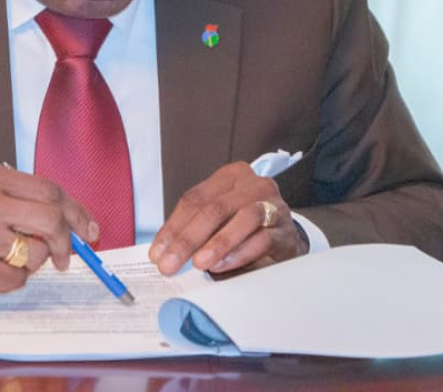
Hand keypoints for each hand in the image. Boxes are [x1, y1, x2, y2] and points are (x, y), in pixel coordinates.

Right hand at [0, 161, 98, 292]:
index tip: (87, 227)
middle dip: (67, 241)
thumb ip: (7, 191)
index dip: (76, 211)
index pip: (49, 191)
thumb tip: (56, 215)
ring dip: (35, 262)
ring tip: (15, 259)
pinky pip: (13, 280)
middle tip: (68, 254)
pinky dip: (14, 280)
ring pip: (35, 254)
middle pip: (51, 220)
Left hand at [149, 161, 307, 276]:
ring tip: (198, 263)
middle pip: (214, 208)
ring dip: (217, 243)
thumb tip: (165, 252)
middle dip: (188, 238)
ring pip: (243, 218)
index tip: (157, 251)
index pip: (194, 199)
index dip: (173, 226)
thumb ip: (195, 228)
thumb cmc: (244, 224)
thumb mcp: (218, 218)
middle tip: (170, 264)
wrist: (283, 236)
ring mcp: (273, 205)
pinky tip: (222, 265)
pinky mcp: (285, 230)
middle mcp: (253, 185)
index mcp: (230, 176)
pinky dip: (239, 254)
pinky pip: (262, 239)